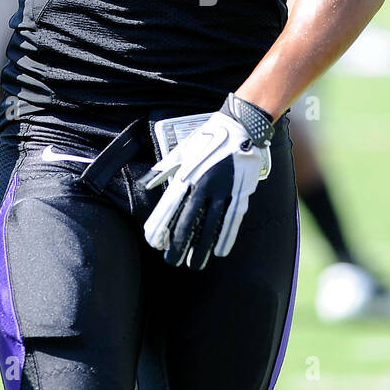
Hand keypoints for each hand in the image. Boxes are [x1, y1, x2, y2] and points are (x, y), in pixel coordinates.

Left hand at [141, 95, 273, 269]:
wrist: (242, 126)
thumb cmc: (210, 138)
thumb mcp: (182, 150)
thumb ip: (165, 169)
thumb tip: (147, 182)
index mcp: (187, 175)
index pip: (170, 206)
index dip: (161, 226)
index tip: (154, 242)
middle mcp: (204, 185)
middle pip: (188, 221)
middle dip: (179, 243)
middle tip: (171, 261)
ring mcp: (224, 191)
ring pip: (210, 225)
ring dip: (202, 246)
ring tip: (194, 263)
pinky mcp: (241, 193)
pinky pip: (232, 220)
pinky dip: (226, 236)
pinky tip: (220, 251)